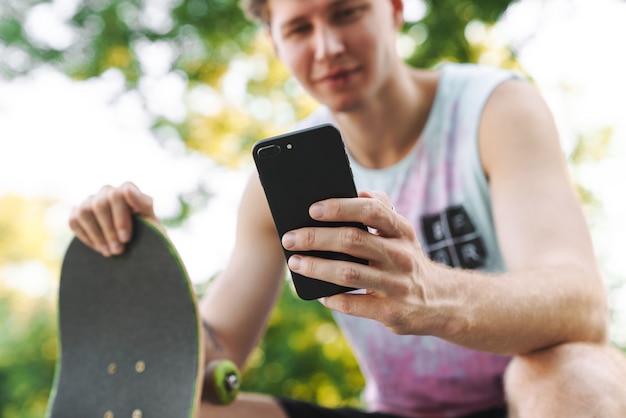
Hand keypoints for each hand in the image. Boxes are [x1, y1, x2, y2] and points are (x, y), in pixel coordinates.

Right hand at [69, 182, 156, 256]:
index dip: (120, 218)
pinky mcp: (78, 213)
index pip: (118, 194)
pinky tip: (98, 247)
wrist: (137, 246)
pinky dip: (85, 236)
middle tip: (118, 250)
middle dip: (109, 231)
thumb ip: (144, 204)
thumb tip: (128, 189)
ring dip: (96, 235)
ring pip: (85, 212)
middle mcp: (107, 191)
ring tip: (109, 252)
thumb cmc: (148, 232)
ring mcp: (91, 201)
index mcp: (126, 189)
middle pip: (100, 204)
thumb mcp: (152, 220)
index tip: (126, 238)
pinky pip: (74, 221)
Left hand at [281, 191, 435, 334]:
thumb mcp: (402, 232)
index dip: (340, 207)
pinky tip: (318, 293)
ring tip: (295, 263)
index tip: (312, 209)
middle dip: (315, 238)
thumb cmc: (407, 259)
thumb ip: (380, 209)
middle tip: (289, 238)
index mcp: (401, 230)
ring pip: (347, 274)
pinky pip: (353, 304)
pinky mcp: (391, 312)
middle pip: (352, 240)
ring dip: (316, 268)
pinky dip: (331, 298)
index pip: (370, 210)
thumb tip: (352, 191)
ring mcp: (396, 285)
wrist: (441, 301)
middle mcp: (400, 256)